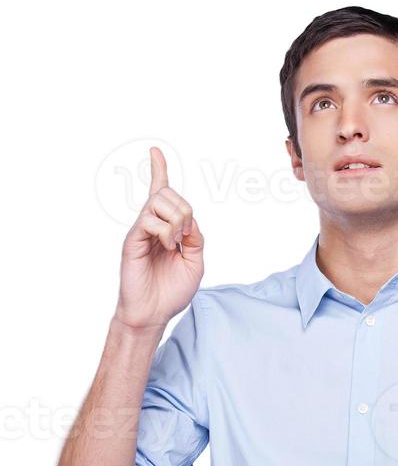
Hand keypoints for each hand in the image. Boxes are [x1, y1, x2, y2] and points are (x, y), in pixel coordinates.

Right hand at [114, 146, 204, 329]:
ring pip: (160, 201)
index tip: (155, 151)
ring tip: (174, 243)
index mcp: (166, 229)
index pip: (161, 193)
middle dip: (185, 209)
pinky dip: (165, 232)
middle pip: (168, 193)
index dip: (159, 170)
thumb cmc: (171, 291)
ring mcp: (141, 231)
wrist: (153, 313)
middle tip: (186, 236)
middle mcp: (151, 225)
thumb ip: (196, 238)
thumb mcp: (195, 263)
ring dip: (176, 220)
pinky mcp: (133, 240)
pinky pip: (149, 220)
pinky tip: (167, 247)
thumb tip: (189, 220)